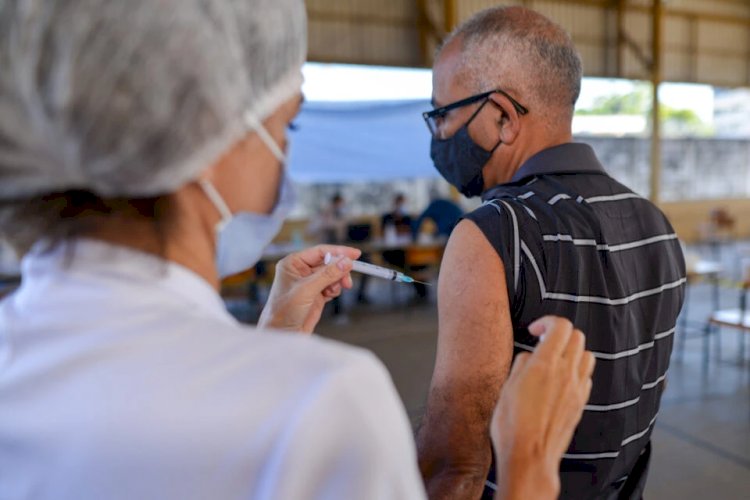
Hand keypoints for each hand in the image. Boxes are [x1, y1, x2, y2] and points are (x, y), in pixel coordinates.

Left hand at [258, 245, 360, 332]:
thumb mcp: (307, 290)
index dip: (338, 252)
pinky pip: (332, 286)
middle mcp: (301, 270)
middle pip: (328, 263)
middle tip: (346, 280)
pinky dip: (335, 289)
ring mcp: (309, 283)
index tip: (355, 254)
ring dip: (337, 281)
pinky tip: (329, 296)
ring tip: (334, 291)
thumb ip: (327, 274)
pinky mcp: (316, 294)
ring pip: (332, 274)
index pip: (320, 251)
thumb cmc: (284, 311)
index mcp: (293, 263)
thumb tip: (346, 262)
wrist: (283, 334)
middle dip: (339, 270)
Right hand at [490, 316, 595, 499]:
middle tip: (544, 341)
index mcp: (545, 365)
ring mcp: (577, 389)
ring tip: (556, 360)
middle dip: (560, 333)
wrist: (530, 457)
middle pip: (577, 337)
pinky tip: (561, 381)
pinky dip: (577, 371)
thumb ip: (522, 365)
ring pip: (587, 355)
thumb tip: (530, 356)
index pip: (561, 326)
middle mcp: (566, 374)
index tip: (535, 330)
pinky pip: (586, 377)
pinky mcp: (580, 404)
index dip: (548, 322)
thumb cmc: (512, 426)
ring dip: (573, 351)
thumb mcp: (507, 387)